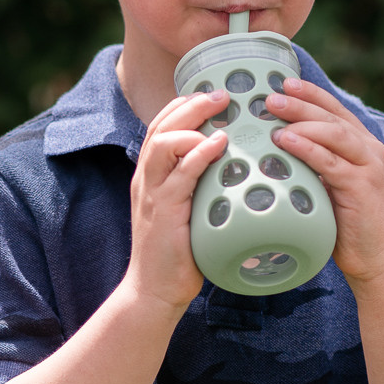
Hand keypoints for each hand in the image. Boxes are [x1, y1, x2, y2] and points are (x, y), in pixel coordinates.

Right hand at [121, 90, 229, 312]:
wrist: (154, 289)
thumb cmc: (177, 252)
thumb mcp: (188, 210)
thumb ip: (201, 187)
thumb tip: (236, 169)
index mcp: (151, 175)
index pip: (161, 126)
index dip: (184, 104)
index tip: (213, 95)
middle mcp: (147, 178)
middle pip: (161, 125)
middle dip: (191, 103)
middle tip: (223, 94)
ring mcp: (152, 194)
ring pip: (164, 142)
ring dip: (193, 121)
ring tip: (221, 112)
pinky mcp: (163, 212)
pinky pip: (180, 175)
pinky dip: (199, 154)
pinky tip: (220, 144)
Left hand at [264, 79, 383, 285]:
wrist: (376, 259)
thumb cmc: (348, 224)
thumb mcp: (331, 186)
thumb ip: (317, 164)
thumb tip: (277, 147)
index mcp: (363, 146)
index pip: (335, 110)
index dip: (311, 94)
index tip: (284, 83)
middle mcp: (370, 150)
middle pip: (332, 116)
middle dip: (300, 103)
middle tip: (270, 97)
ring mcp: (369, 167)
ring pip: (333, 133)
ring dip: (301, 121)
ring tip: (273, 114)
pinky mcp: (363, 186)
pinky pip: (331, 161)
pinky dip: (307, 148)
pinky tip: (286, 141)